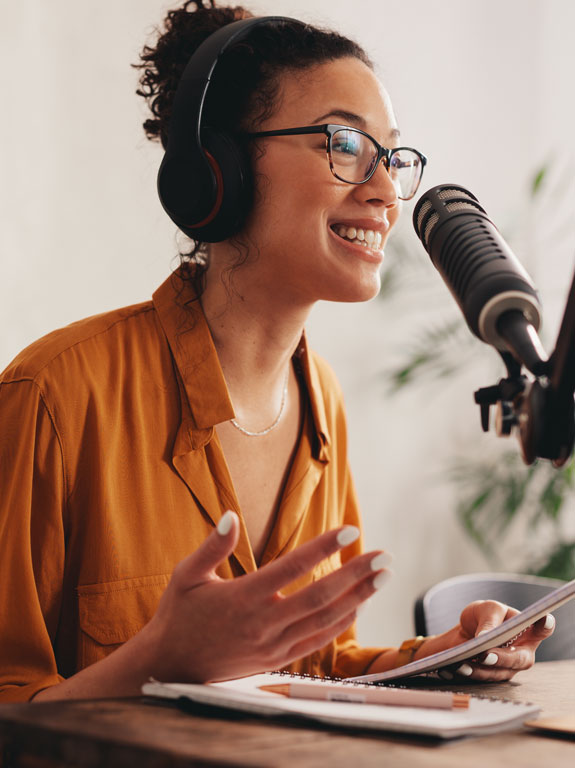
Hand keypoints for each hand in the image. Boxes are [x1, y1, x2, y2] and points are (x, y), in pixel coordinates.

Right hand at [141, 511, 390, 683]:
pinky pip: (318, 641)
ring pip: (325, 621)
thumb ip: (211, 547)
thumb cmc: (178, 615)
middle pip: (320, 596)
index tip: (349, 530)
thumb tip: (230, 515)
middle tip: (384, 556)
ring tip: (382, 577)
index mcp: (243, 597)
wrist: (170, 667)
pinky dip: (342, 623)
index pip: (292, 567)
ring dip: (358, 598)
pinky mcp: (277, 660)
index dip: (323, 548)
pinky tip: (359, 605)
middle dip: (356, 575)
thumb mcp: (186, 576)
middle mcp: (263, 623)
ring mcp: (273, 645)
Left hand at [430, 600, 554, 681]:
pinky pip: (483, 679)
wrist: (466, 632)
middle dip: (502, 658)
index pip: (542, 628)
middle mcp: (523, 651)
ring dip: (480, 669)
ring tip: (461, 663)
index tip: (544, 619)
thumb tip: (485, 637)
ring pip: (499, 672)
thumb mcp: (486, 610)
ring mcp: (510, 666)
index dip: (545, 625)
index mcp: (527, 630)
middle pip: (520, 659)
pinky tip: (454, 668)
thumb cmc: (483, 617)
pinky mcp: (495, 676)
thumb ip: (489, 621)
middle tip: (486, 655)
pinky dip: (469, 673)